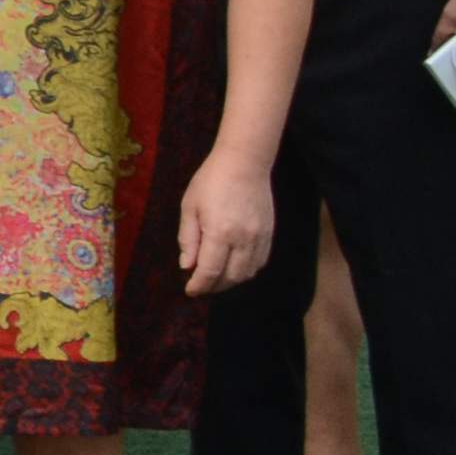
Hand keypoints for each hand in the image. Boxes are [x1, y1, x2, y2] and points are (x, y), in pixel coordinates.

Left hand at [178, 149, 277, 295]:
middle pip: (230, 277)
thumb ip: (188, 239)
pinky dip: (246, 271)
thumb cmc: (210, 181)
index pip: (210, 271)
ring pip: (247, 273)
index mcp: (219, 232)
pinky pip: (260, 263)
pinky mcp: (269, 234)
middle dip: (214, 287)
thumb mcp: (189, 207)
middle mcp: (243, 239)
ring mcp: (259, 238)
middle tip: (200, 285)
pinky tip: (233, 266)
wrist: (244, 163)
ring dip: (230, 281)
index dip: (199, 285)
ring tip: (215, 278)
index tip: (190, 291)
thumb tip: (186, 266)